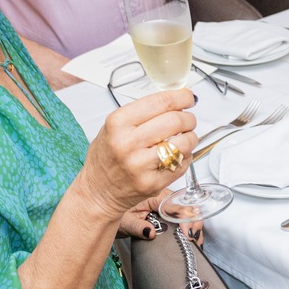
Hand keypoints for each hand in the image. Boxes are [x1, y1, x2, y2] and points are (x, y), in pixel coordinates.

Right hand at [78, 89, 198, 220]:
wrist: (97, 191)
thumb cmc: (107, 156)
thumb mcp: (114, 126)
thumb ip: (143, 112)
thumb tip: (176, 101)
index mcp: (118, 122)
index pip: (161, 102)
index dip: (182, 97)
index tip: (188, 98)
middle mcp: (128, 143)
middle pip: (176, 121)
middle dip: (189, 118)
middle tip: (188, 120)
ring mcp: (141, 165)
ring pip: (184, 143)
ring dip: (191, 137)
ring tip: (184, 138)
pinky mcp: (153, 183)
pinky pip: (182, 164)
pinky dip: (185, 156)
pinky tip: (176, 155)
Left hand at [119, 195, 204, 244]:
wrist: (112, 212)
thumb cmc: (118, 215)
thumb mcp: (125, 222)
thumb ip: (137, 227)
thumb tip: (150, 232)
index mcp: (153, 195)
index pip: (174, 204)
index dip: (183, 218)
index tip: (186, 232)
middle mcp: (164, 197)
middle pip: (186, 206)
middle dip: (193, 221)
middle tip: (192, 237)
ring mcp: (168, 204)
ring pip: (188, 211)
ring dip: (194, 224)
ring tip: (195, 239)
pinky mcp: (169, 211)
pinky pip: (183, 216)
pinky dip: (191, 226)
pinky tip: (193, 236)